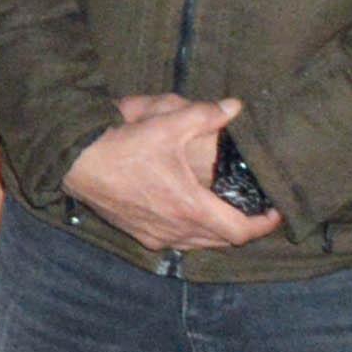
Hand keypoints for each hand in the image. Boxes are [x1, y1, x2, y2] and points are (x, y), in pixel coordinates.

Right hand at [62, 92, 269, 255]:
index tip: (275, 213)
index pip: (240, 231)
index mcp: (189, 207)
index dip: (263, 226)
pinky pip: (178, 243)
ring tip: (227, 211)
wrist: (76, 162)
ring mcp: (156, 236)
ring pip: (200, 245)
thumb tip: (235, 107)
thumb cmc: (122, 145)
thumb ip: (204, 115)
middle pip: (223, 242)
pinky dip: (193, 233)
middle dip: (243, 228)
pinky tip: (189, 214)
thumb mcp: (166, 124)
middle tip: (254, 210)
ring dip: (217, 232)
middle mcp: (176, 229)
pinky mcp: (140, 235)